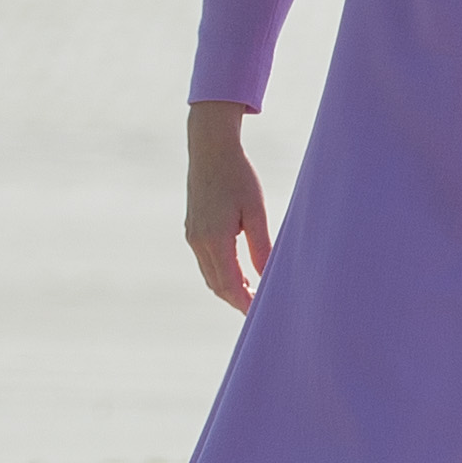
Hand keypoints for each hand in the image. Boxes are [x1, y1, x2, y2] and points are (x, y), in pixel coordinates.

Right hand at [184, 101, 271, 314]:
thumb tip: (269, 277)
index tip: (261, 313)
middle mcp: (198, 241)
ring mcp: (192, 235)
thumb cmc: (237, 176)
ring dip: (229, 288)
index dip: (245, 303)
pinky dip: (221, 273)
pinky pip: (205, 261)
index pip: (229, 285)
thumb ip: (261, 247)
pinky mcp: (192, 228)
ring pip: (210, 275)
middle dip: (237, 300)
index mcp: (214, 239)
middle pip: (217, 285)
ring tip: (252, 293)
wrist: (210, 149)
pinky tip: (239, 272)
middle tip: (260, 308)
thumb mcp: (255, 212)